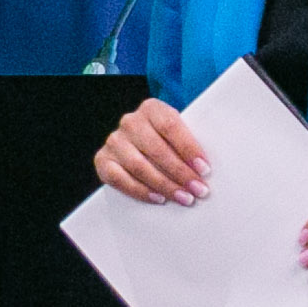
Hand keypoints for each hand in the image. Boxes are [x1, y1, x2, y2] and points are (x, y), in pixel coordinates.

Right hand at [95, 100, 209, 202]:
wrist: (136, 145)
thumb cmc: (164, 141)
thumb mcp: (176, 134)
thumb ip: (187, 144)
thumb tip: (204, 170)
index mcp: (151, 108)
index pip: (170, 126)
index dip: (189, 148)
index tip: (204, 168)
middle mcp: (130, 122)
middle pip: (157, 149)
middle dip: (181, 173)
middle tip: (198, 190)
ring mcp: (114, 141)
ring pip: (139, 166)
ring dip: (164, 185)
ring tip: (183, 197)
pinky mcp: (102, 160)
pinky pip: (120, 179)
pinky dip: (140, 191)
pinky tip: (158, 198)